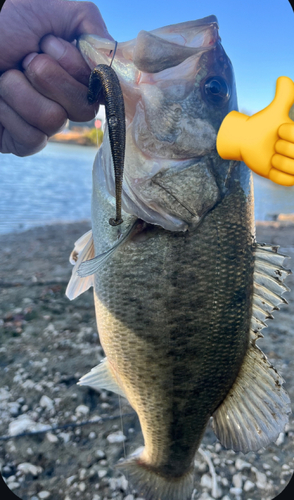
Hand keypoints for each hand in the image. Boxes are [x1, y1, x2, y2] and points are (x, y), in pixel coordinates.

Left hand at [0, 0, 111, 155]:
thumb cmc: (3, 21)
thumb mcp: (51, 8)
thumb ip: (91, 26)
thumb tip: (113, 55)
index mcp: (75, 74)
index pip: (101, 89)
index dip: (74, 67)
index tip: (48, 44)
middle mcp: (65, 101)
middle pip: (84, 110)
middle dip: (48, 75)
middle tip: (24, 58)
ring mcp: (44, 124)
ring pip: (54, 121)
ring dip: (22, 91)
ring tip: (5, 75)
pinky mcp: (23, 142)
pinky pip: (32, 138)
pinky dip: (9, 112)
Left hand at [216, 77, 293, 185]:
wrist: (247, 141)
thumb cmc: (262, 124)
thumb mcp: (275, 110)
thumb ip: (285, 94)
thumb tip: (283, 79)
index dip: (289, 134)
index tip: (278, 130)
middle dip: (284, 149)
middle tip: (274, 146)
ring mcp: (293, 165)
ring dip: (281, 164)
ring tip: (272, 158)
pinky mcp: (284, 177)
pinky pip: (289, 182)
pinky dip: (278, 176)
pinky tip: (271, 168)